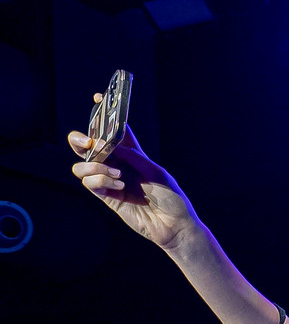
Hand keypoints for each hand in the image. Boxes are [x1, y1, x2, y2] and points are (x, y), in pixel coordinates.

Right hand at [68, 116, 200, 252]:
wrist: (174, 224)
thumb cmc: (171, 196)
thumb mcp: (155, 171)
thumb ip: (131, 156)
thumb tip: (106, 143)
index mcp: (132, 154)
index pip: (114, 130)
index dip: (105, 114)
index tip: (98, 98)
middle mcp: (117, 164)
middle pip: (88, 146)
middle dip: (80, 139)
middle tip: (88, 141)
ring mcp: (109, 180)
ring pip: (82, 164)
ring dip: (95, 165)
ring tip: (116, 174)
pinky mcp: (106, 196)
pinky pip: (89, 182)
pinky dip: (100, 180)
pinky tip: (120, 186)